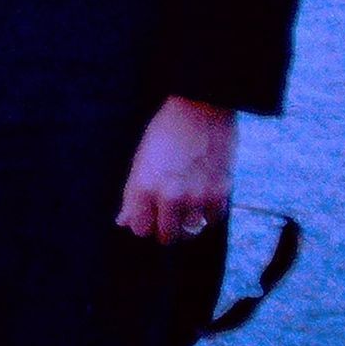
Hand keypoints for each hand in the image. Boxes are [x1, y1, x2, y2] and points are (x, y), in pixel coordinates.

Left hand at [118, 96, 236, 243]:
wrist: (200, 109)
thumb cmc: (164, 131)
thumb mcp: (140, 160)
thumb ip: (133, 194)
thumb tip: (123, 221)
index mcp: (144, 187)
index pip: (140, 228)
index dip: (142, 223)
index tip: (146, 216)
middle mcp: (170, 197)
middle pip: (166, 236)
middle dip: (164, 228)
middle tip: (166, 215)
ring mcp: (197, 197)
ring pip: (190, 232)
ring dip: (186, 222)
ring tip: (184, 206)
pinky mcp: (221, 193)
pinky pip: (213, 220)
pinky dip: (208, 213)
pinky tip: (202, 198)